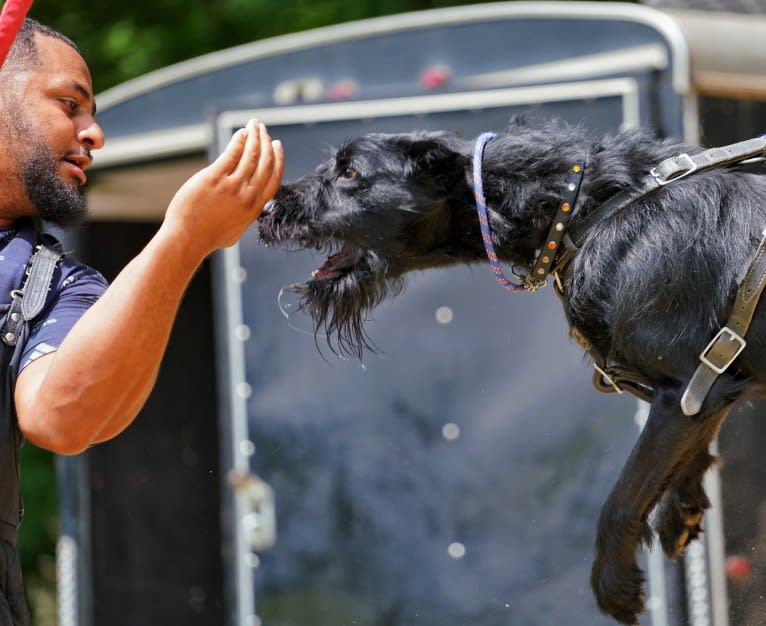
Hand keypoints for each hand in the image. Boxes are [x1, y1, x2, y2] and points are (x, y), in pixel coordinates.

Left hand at [163, 118, 283, 257]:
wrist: (188, 239)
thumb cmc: (208, 237)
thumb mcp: (236, 229)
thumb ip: (246, 214)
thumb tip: (250, 205)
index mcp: (255, 208)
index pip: (274, 178)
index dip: (278, 159)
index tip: (277, 145)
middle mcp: (247, 196)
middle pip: (265, 163)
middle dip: (266, 142)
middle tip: (263, 129)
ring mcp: (232, 186)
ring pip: (250, 155)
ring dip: (255, 137)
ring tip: (253, 125)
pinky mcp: (214, 178)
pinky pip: (231, 154)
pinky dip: (239, 141)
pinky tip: (240, 133)